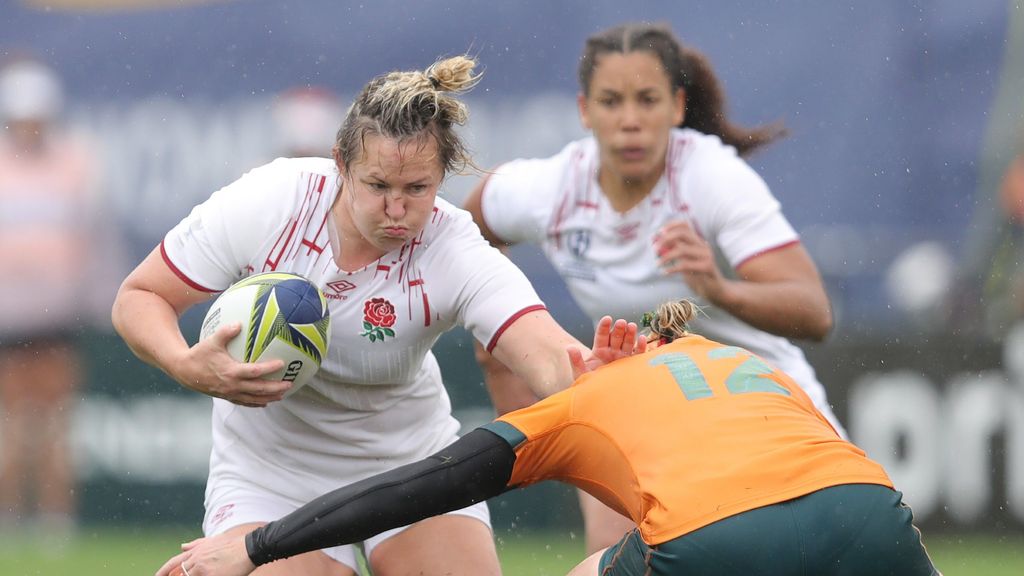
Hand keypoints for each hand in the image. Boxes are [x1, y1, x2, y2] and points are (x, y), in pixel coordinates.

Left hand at [155, 533, 255, 575]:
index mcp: (196, 552)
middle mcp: (196, 560)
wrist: (249, 548)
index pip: (173, 563)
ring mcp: (203, 569)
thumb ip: (196, 545)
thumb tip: (182, 546)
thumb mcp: (212, 541)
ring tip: (200, 575)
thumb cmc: (233, 545)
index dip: (163, 571)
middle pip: (179, 574)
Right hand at [171, 322, 291, 406]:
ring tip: (282, 395)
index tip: (282, 364)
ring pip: (254, 398)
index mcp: (231, 372)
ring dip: (269, 397)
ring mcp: (230, 393)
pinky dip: (255, 403)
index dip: (270, 368)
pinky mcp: (226, 396)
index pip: (255, 371)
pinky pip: (244, 402)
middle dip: (276, 387)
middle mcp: (232, 385)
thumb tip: (239, 323)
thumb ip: (226, 332)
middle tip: (289, 384)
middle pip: (259, 389)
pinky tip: (264, 402)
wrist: (184, 371)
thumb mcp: (212, 341)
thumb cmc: (199, 354)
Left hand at [567, 316, 645, 379]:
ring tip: (632, 326)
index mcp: (599, 351)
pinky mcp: (631, 366)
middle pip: (616, 337)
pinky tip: (642, 339)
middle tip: (622, 322)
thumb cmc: (588, 386)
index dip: (604, 327)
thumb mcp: (580, 373)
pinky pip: (637, 354)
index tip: (607, 318)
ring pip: (627, 343)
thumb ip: (576, 360)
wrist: (601, 400)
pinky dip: (641, 346)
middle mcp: (612, 352)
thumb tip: (569, 347)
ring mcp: (622, 358)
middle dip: (619, 329)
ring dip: (630, 334)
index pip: (601, 336)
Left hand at [654, 220, 726, 300]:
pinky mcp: (707, 267)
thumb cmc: (698, 276)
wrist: (716, 291)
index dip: (671, 226)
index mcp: (698, 242)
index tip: (659, 233)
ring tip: (658, 264)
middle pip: (683, 233)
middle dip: (666, 239)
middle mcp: (703, 246)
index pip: (685, 225)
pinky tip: (665, 272)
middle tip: (655, 248)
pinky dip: (672, 268)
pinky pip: (685, 265)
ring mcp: (706, 256)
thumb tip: (658, 244)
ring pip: (682, 250)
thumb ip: (675, 252)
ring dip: (666, 256)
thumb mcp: (685, 261)